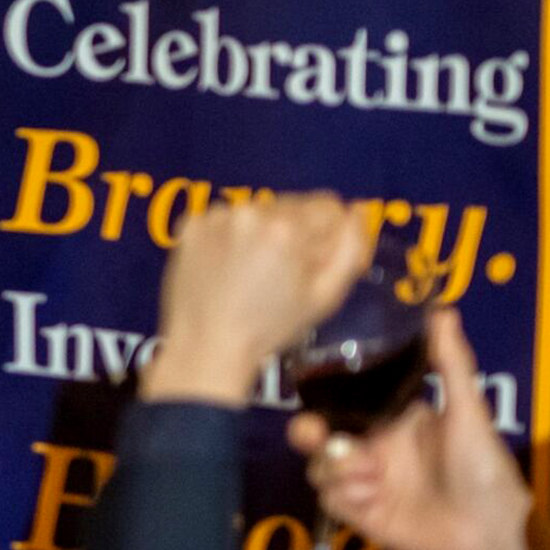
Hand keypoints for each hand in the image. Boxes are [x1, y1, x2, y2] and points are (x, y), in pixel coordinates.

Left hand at [144, 195, 374, 404]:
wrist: (206, 345)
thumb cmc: (270, 327)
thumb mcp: (326, 296)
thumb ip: (351, 247)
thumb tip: (358, 209)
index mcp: (288, 229)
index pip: (328, 206)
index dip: (329, 234)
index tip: (315, 261)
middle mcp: (250, 214)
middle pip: (293, 205)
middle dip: (296, 231)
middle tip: (282, 271)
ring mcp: (216, 217)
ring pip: (260, 210)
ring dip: (263, 231)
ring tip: (253, 271)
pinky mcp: (192, 224)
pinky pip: (226, 219)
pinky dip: (231, 236)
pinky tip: (228, 266)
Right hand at [295, 305, 540, 549]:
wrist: (490, 529)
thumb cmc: (483, 467)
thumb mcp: (467, 412)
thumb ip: (451, 364)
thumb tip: (443, 311)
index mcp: (392, 422)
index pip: (343, 405)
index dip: (322, 402)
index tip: (316, 402)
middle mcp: (373, 450)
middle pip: (318, 437)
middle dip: (307, 433)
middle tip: (314, 437)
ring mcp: (364, 484)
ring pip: (320, 468)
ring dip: (339, 470)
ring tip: (371, 479)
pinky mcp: (360, 515)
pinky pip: (330, 499)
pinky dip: (347, 497)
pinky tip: (375, 500)